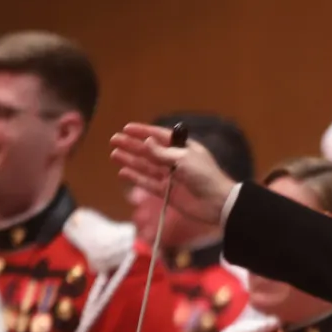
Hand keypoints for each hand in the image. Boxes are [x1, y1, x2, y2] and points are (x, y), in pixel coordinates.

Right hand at [111, 123, 236, 228]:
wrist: (217, 203)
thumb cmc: (204, 176)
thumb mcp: (183, 159)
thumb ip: (162, 152)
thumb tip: (146, 141)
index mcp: (183, 148)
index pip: (160, 136)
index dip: (143, 131)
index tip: (127, 128)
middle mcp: (175, 160)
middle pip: (149, 151)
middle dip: (132, 145)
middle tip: (114, 139)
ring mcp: (170, 177)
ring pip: (146, 166)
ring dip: (131, 160)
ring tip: (114, 154)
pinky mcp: (167, 192)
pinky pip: (148, 183)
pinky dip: (136, 177)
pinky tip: (123, 172)